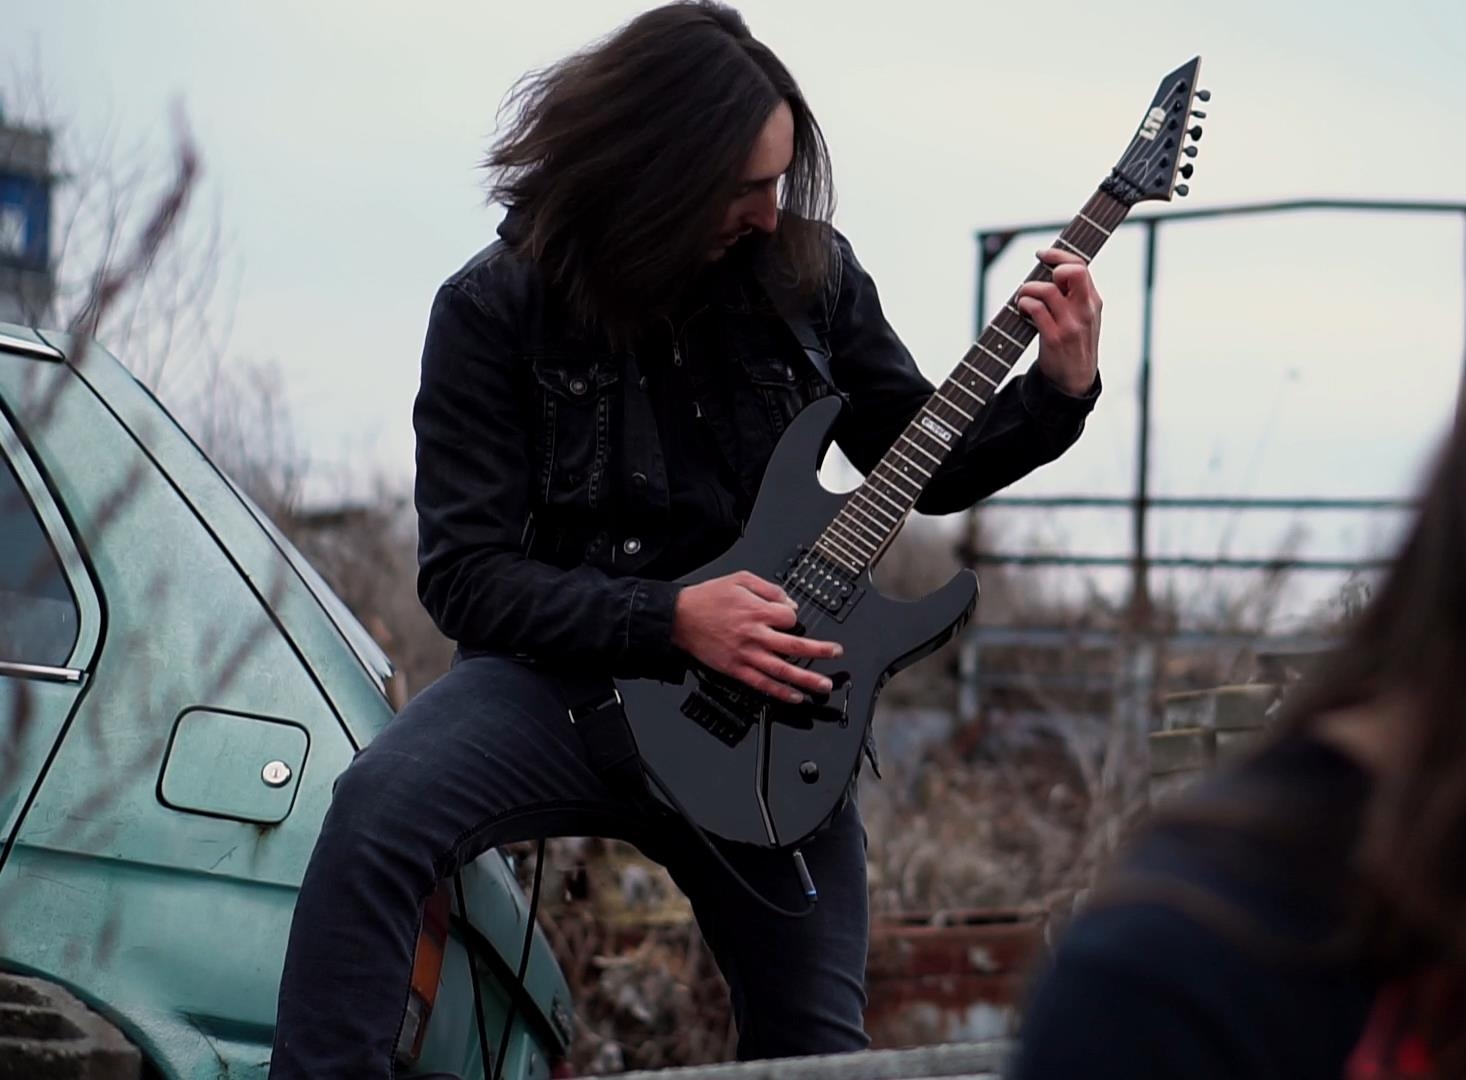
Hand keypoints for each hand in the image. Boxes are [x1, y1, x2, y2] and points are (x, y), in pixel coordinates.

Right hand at [671, 571, 841, 703]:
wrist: (678, 618)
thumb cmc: (707, 598)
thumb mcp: (739, 579)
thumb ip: (768, 588)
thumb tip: (789, 602)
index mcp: (756, 610)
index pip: (790, 617)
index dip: (794, 617)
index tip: (790, 618)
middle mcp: (754, 634)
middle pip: (794, 646)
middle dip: (819, 651)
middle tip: (835, 653)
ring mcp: (745, 654)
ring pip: (782, 670)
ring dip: (806, 679)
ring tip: (823, 685)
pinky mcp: (735, 669)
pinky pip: (761, 684)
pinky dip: (780, 692)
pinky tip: (795, 697)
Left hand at [1016, 248, 1101, 395]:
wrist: (1075, 380)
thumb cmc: (1074, 343)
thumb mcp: (1084, 316)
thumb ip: (1074, 294)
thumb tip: (1049, 269)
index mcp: (1093, 301)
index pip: (1080, 266)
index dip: (1058, 254)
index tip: (1041, 255)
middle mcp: (1085, 310)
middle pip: (1072, 271)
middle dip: (1051, 267)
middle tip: (1038, 280)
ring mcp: (1071, 324)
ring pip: (1047, 289)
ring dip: (1027, 290)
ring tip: (1022, 299)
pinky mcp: (1054, 338)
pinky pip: (1036, 309)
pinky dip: (1024, 305)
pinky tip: (1022, 311)